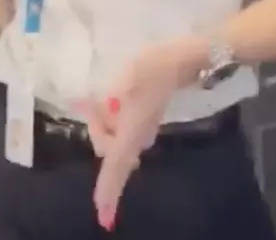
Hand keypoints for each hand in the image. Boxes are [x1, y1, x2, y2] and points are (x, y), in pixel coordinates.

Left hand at [86, 37, 207, 230]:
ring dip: (102, 122)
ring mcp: (142, 132)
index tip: (103, 214)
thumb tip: (102, 103)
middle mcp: (138, 137)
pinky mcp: (143, 124)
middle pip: (108, 151)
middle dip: (96, 129)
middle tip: (93, 100)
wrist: (183, 61)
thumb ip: (115, 93)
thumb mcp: (131, 75)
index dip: (109, 190)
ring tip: (104, 95)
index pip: (117, 166)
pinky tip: (111, 99)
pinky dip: (109, 120)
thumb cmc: (155, 67)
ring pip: (113, 140)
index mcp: (132, 131)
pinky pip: (119, 132)